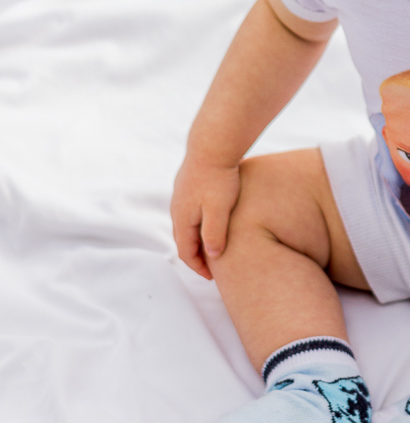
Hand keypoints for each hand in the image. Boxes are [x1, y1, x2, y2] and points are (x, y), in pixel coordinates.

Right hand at [170, 156, 241, 278]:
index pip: (185, 251)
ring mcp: (182, 195)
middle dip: (197, 255)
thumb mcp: (219, 210)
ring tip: (214, 247)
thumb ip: (214, 234)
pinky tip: (214, 221)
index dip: (199, 267)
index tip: (213, 277)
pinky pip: (192, 212)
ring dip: (198, 239)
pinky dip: (200, 223)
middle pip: (185, 240)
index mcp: (182, 218)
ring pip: (188, 225)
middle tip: (214, 267)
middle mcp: (177, 208)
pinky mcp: (190, 184)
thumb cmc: (219, 178)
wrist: (213, 144)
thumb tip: (212, 255)